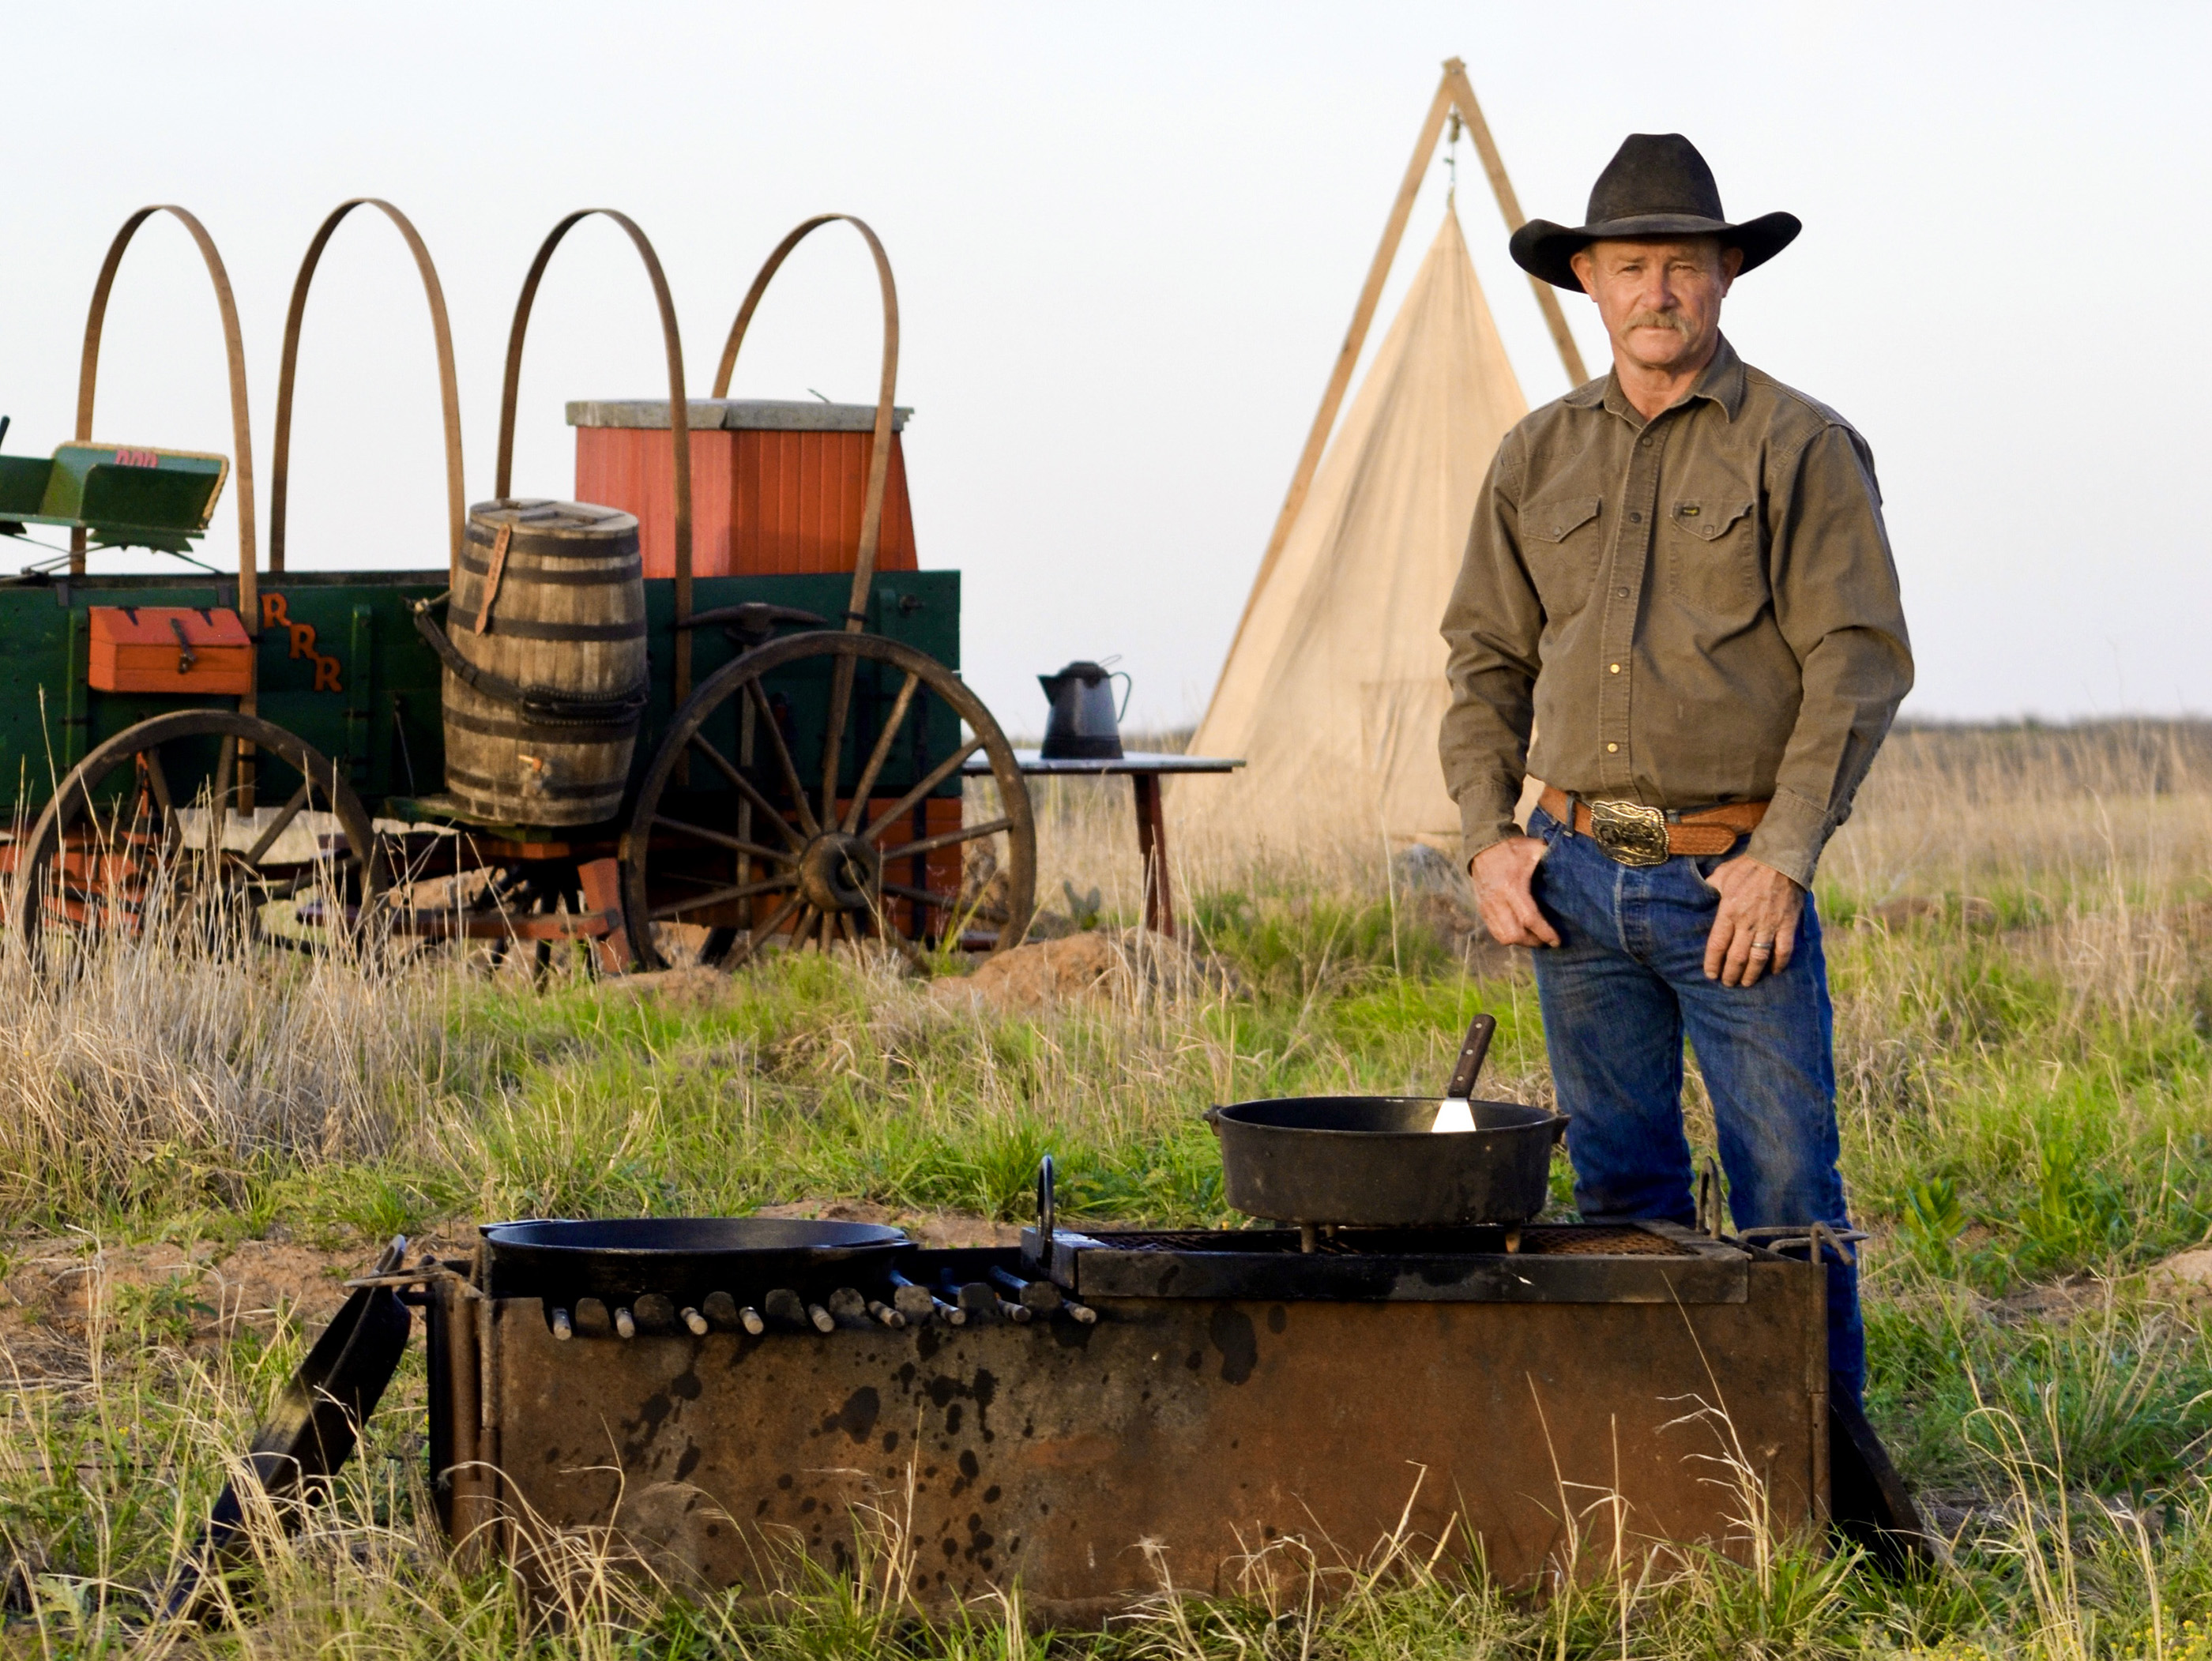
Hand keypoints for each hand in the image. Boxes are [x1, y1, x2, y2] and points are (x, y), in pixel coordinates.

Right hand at [1470, 836, 1560, 947]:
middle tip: (1546, 941)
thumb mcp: (1535, 849)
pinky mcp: (1482, 909)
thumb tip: (1575, 868)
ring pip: (1503, 937)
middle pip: (1515, 934)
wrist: (1484, 845)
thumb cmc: (1514, 848)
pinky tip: (1520, 931)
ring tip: (1534, 939)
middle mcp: (1498, 900)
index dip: (1545, 933)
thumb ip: (1552, 859)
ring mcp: (1488, 906)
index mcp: (1513, 886)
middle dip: (1533, 942)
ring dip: (1520, 942)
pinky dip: (1508, 936)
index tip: (1556, 941)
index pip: (1530, 918)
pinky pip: (1494, 931)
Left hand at [1702, 855, 1802, 985]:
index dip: (1712, 963)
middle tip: (1728, 983)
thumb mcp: (1722, 874)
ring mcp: (1769, 924)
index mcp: (1728, 911)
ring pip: (1758, 958)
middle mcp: (1747, 922)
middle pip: (1736, 957)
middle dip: (1730, 974)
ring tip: (1746, 983)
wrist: (1781, 858)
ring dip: (1751, 974)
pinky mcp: (1787, 924)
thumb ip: (1712, 887)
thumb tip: (1702, 893)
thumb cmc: (1749, 865)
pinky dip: (1779, 964)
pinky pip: (1783, 950)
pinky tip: (1774, 971)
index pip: (1717, 945)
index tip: (1711, 974)